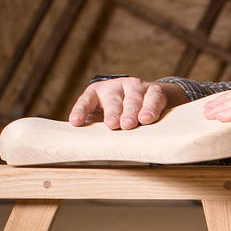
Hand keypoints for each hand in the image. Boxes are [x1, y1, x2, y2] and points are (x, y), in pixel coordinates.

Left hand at [68, 77, 184, 128]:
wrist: (151, 101)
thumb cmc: (122, 114)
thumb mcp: (105, 118)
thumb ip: (95, 127)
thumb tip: (83, 144)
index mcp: (98, 93)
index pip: (87, 100)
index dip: (81, 110)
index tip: (76, 122)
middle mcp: (116, 87)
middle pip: (112, 100)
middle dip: (112, 113)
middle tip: (112, 125)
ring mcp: (136, 87)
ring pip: (133, 99)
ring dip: (131, 112)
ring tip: (129, 124)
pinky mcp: (154, 91)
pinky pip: (153, 99)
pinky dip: (150, 109)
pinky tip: (147, 118)